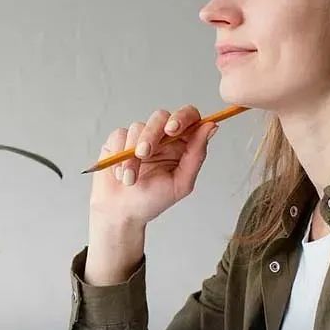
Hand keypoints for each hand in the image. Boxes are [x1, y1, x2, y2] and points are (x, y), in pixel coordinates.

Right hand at [89, 105, 218, 228]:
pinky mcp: (119, 140)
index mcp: (182, 144)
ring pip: (138, 127)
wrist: (122, 213)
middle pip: (161, 116)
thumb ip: (196, 155)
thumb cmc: (153, 200)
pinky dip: (118, 156)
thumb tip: (211, 127)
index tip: (172, 129)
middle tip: (144, 153)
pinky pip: (119, 136)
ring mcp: (140, 136)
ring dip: (132, 155)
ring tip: (130, 179)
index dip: (183, 117)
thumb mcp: (181, 183)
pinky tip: (121, 174)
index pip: (189, 117)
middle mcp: (162, 137)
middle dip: (151, 135)